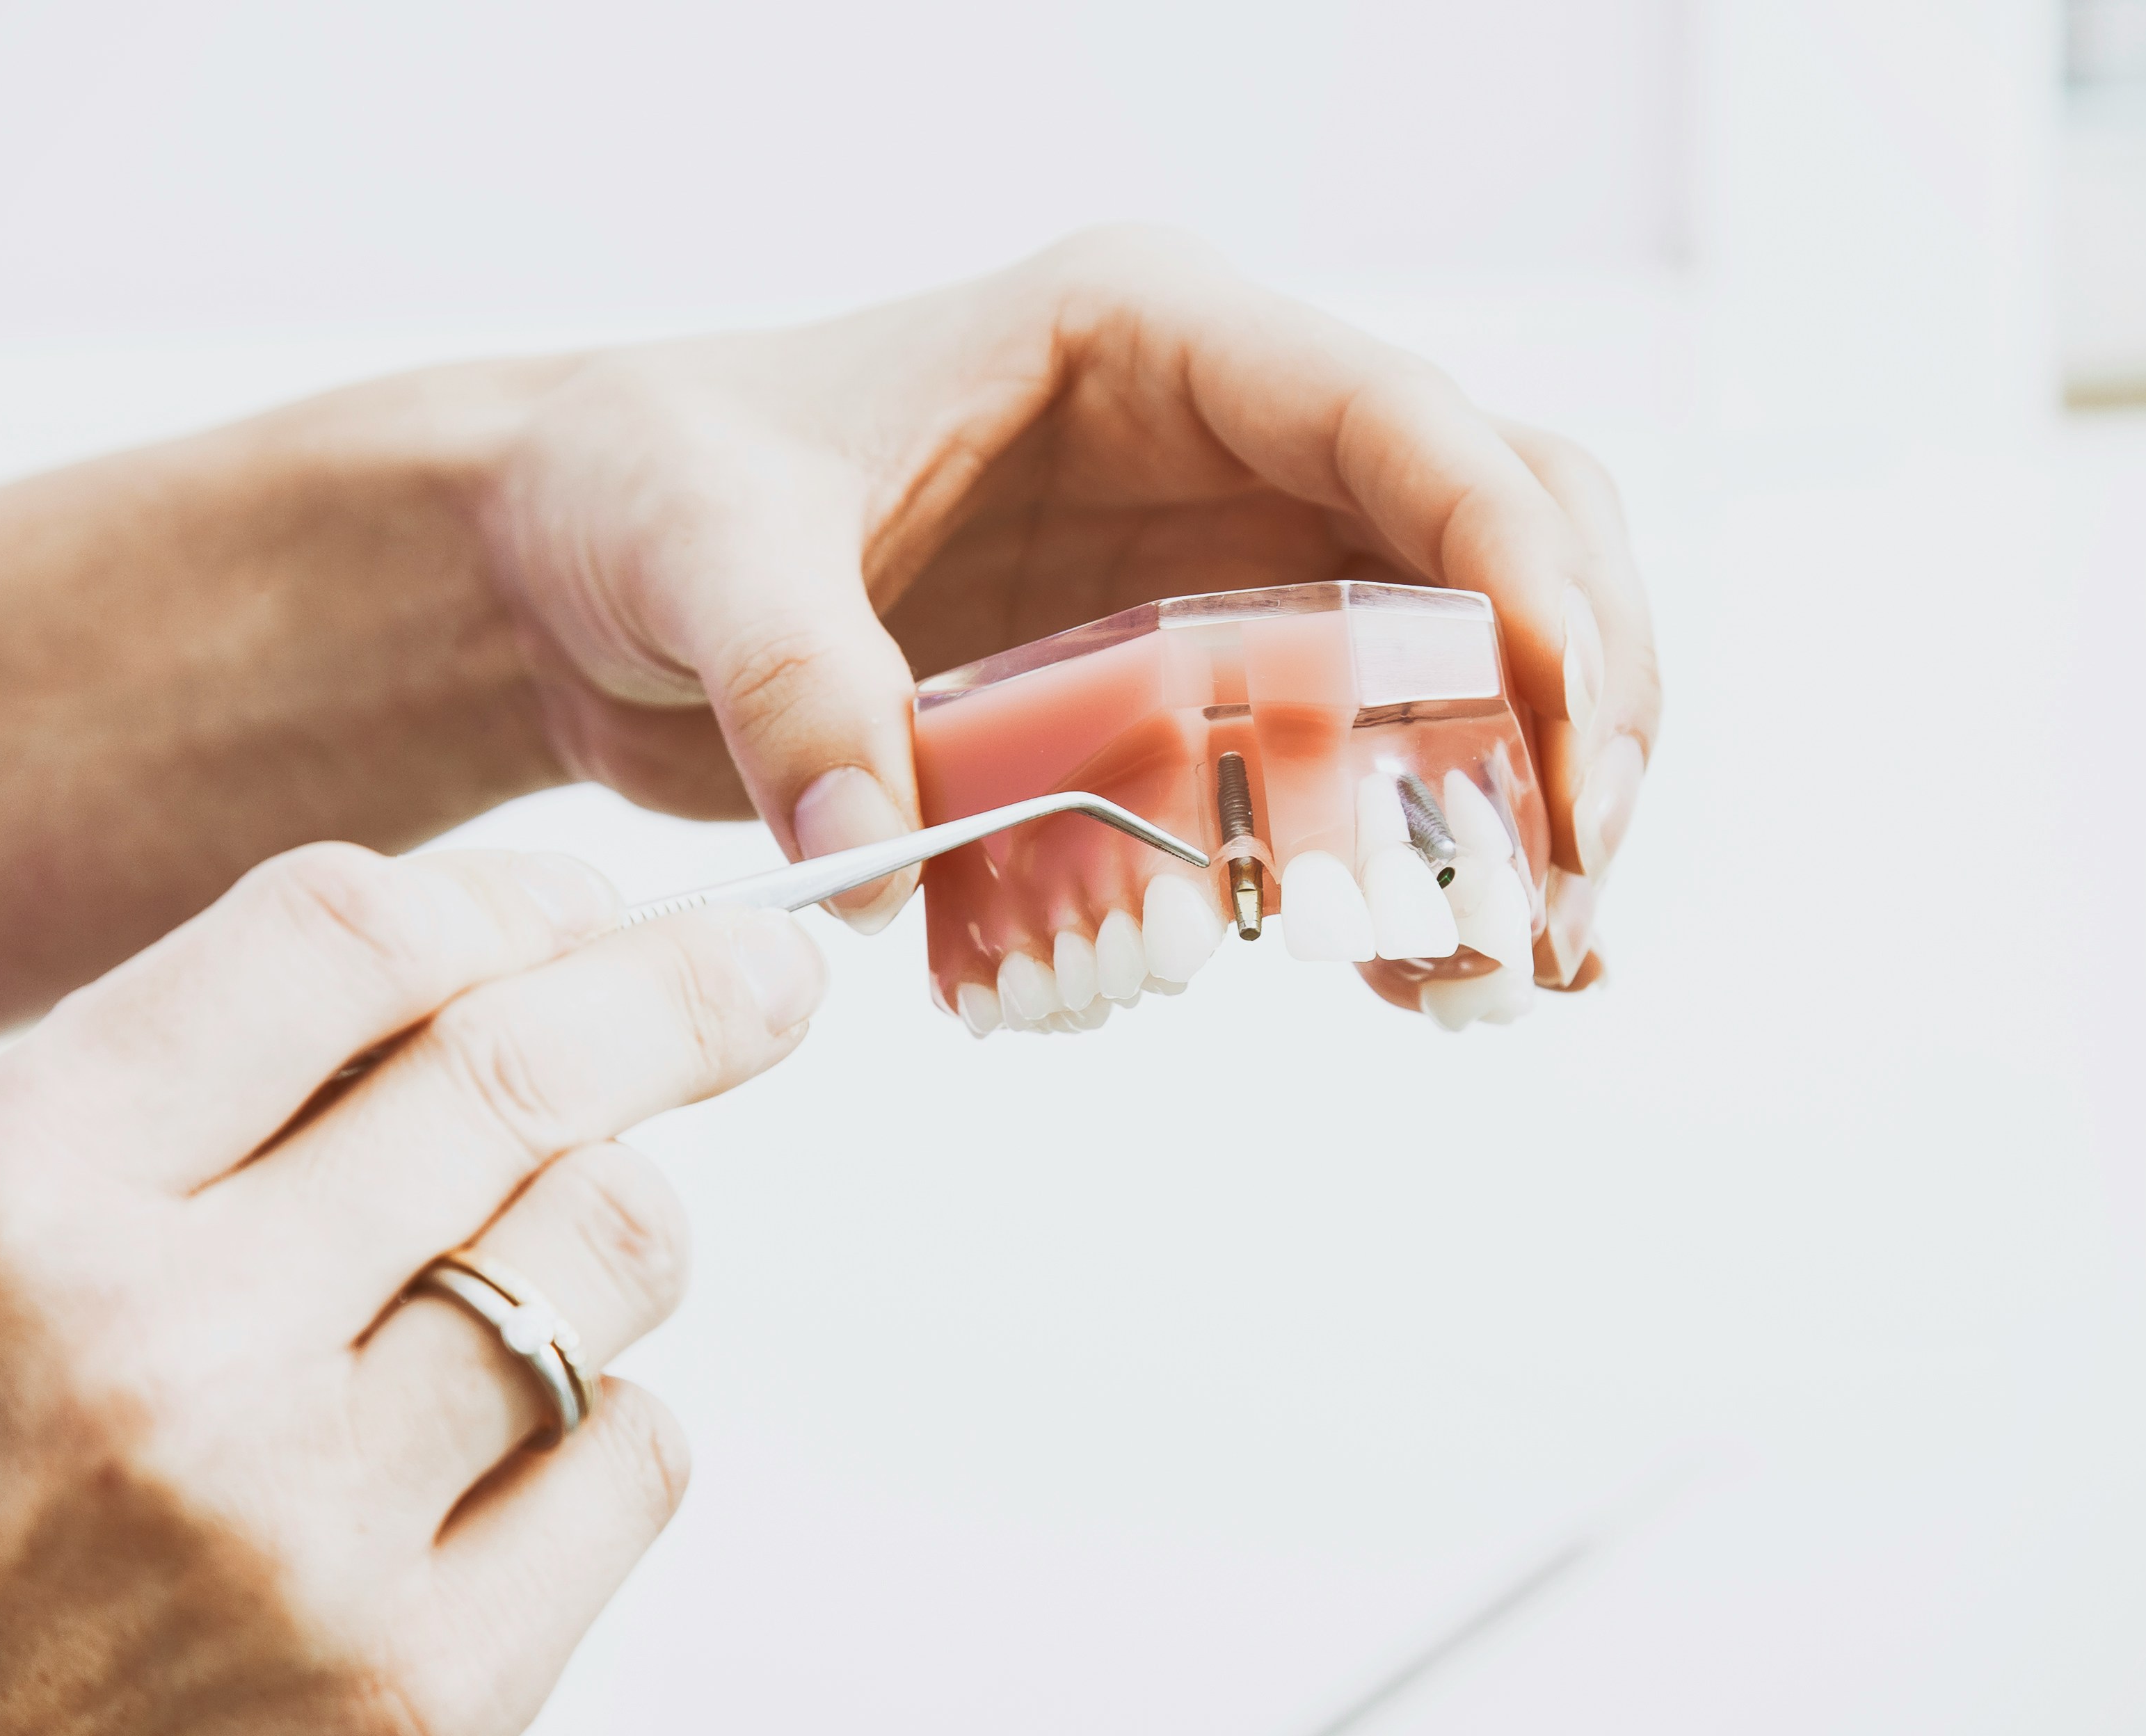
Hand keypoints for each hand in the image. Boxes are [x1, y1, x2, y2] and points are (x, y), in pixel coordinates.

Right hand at [0, 844, 824, 1735]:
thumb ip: (226, 1077)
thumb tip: (525, 951)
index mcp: (26, 1198)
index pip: (340, 943)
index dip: (504, 896)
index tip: (581, 905)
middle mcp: (166, 1357)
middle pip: (520, 1074)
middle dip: (684, 992)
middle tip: (765, 971)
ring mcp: (307, 1535)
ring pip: (615, 1247)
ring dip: (609, 1221)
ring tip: (528, 1260)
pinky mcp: (421, 1688)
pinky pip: (639, 1450)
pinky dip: (603, 1418)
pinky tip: (492, 1450)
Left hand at [463, 226, 1658, 965]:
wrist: (576, 570)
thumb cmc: (639, 488)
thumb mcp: (698, 551)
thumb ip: (789, 682)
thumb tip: (874, 851)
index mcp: (1152, 344)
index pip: (1405, 425)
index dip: (1519, 569)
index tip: (1561, 737)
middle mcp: (1223, 448)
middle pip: (1499, 536)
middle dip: (1569, 704)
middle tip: (1561, 889)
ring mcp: (1217, 574)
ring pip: (1458, 664)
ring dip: (1516, 810)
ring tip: (1520, 968)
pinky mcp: (1180, 696)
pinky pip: (1348, 771)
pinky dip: (1407, 866)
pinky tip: (1424, 982)